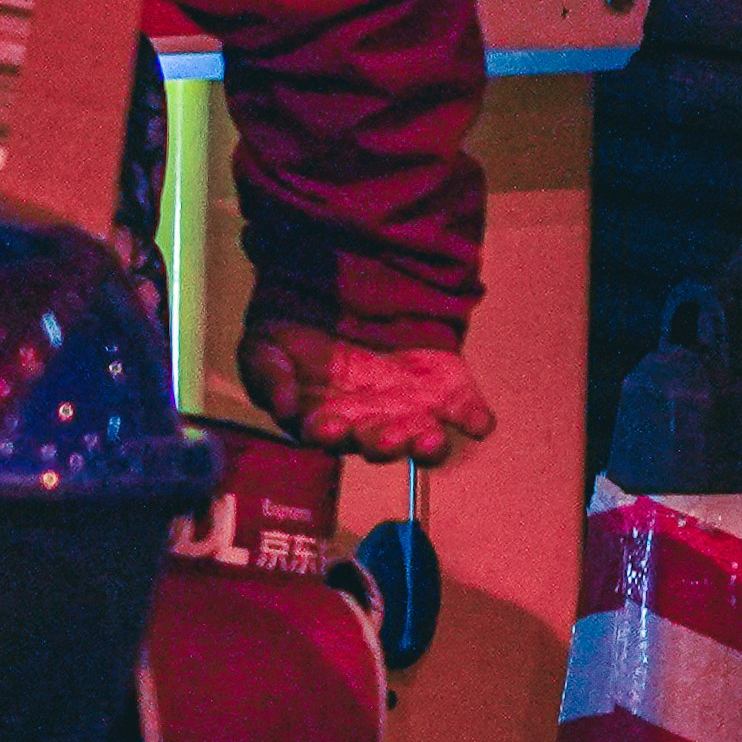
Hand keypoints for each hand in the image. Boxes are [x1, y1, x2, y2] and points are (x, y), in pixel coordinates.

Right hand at [240, 320, 496, 459]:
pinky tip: (477, 421)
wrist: (338, 296)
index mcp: (325, 419)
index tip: (330, 426)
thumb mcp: (265, 349)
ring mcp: (411, 408)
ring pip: (423, 438)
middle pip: (381, 444)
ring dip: (427, 444)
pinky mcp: (445, 389)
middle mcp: (371, 421)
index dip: (330, 436)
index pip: (330, 437)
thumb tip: (282, 408)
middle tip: (386, 437)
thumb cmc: (296, 334)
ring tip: (429, 437)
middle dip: (385, 444)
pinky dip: (474, 417)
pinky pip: (465, 410)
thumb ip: (268, 377)